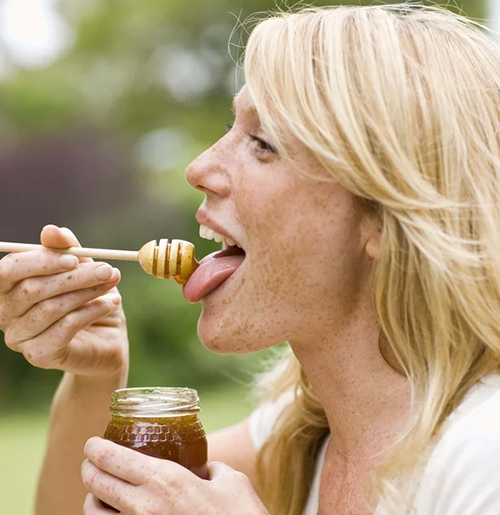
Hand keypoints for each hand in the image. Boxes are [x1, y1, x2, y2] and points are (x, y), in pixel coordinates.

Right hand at [0, 225, 127, 376]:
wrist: (107, 340)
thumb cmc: (89, 300)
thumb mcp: (81, 271)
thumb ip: (66, 251)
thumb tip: (52, 230)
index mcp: (9, 288)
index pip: (10, 269)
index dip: (42, 260)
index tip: (75, 258)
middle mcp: (6, 313)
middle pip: (31, 289)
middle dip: (74, 277)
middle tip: (107, 270)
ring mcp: (19, 337)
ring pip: (51, 308)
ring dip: (87, 293)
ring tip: (112, 285)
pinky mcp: (39, 355)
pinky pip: (64, 328)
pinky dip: (91, 312)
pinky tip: (110, 304)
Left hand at [81, 437, 268, 514]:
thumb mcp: (230, 481)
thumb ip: (210, 469)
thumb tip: (202, 469)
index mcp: (166, 481)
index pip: (114, 459)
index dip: (96, 449)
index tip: (91, 445)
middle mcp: (145, 508)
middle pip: (96, 484)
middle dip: (89, 469)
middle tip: (91, 463)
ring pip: (93, 514)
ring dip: (92, 499)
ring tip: (99, 491)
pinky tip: (114, 513)